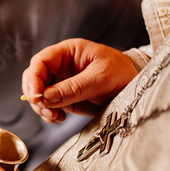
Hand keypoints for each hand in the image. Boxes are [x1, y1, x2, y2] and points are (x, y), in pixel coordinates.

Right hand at [22, 38, 137, 122]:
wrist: (135, 88)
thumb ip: (74, 88)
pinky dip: (49, 114)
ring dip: (42, 108)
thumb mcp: (101, 78)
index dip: (34, 78)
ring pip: (38, 94)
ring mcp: (61, 83)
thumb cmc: (121, 73)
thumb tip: (46, 97)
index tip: (36, 95)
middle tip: (46, 109)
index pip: (41, 61)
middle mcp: (60, 66)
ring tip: (56, 116)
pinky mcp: (64, 98)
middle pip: (34, 78)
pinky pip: (48, 106)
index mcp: (68, 52)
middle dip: (36, 95)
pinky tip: (60, 118)